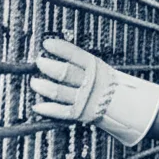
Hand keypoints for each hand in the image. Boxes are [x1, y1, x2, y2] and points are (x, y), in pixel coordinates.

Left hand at [31, 38, 158, 145]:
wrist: (124, 106)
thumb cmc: (107, 84)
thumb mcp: (100, 68)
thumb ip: (80, 63)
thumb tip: (56, 52)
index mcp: (96, 67)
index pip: (76, 55)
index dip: (60, 49)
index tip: (46, 43)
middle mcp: (90, 83)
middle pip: (66, 73)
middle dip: (49, 67)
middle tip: (39, 61)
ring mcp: (85, 99)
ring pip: (60, 92)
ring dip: (44, 87)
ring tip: (34, 82)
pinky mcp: (80, 114)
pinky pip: (61, 112)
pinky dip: (48, 109)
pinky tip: (37, 106)